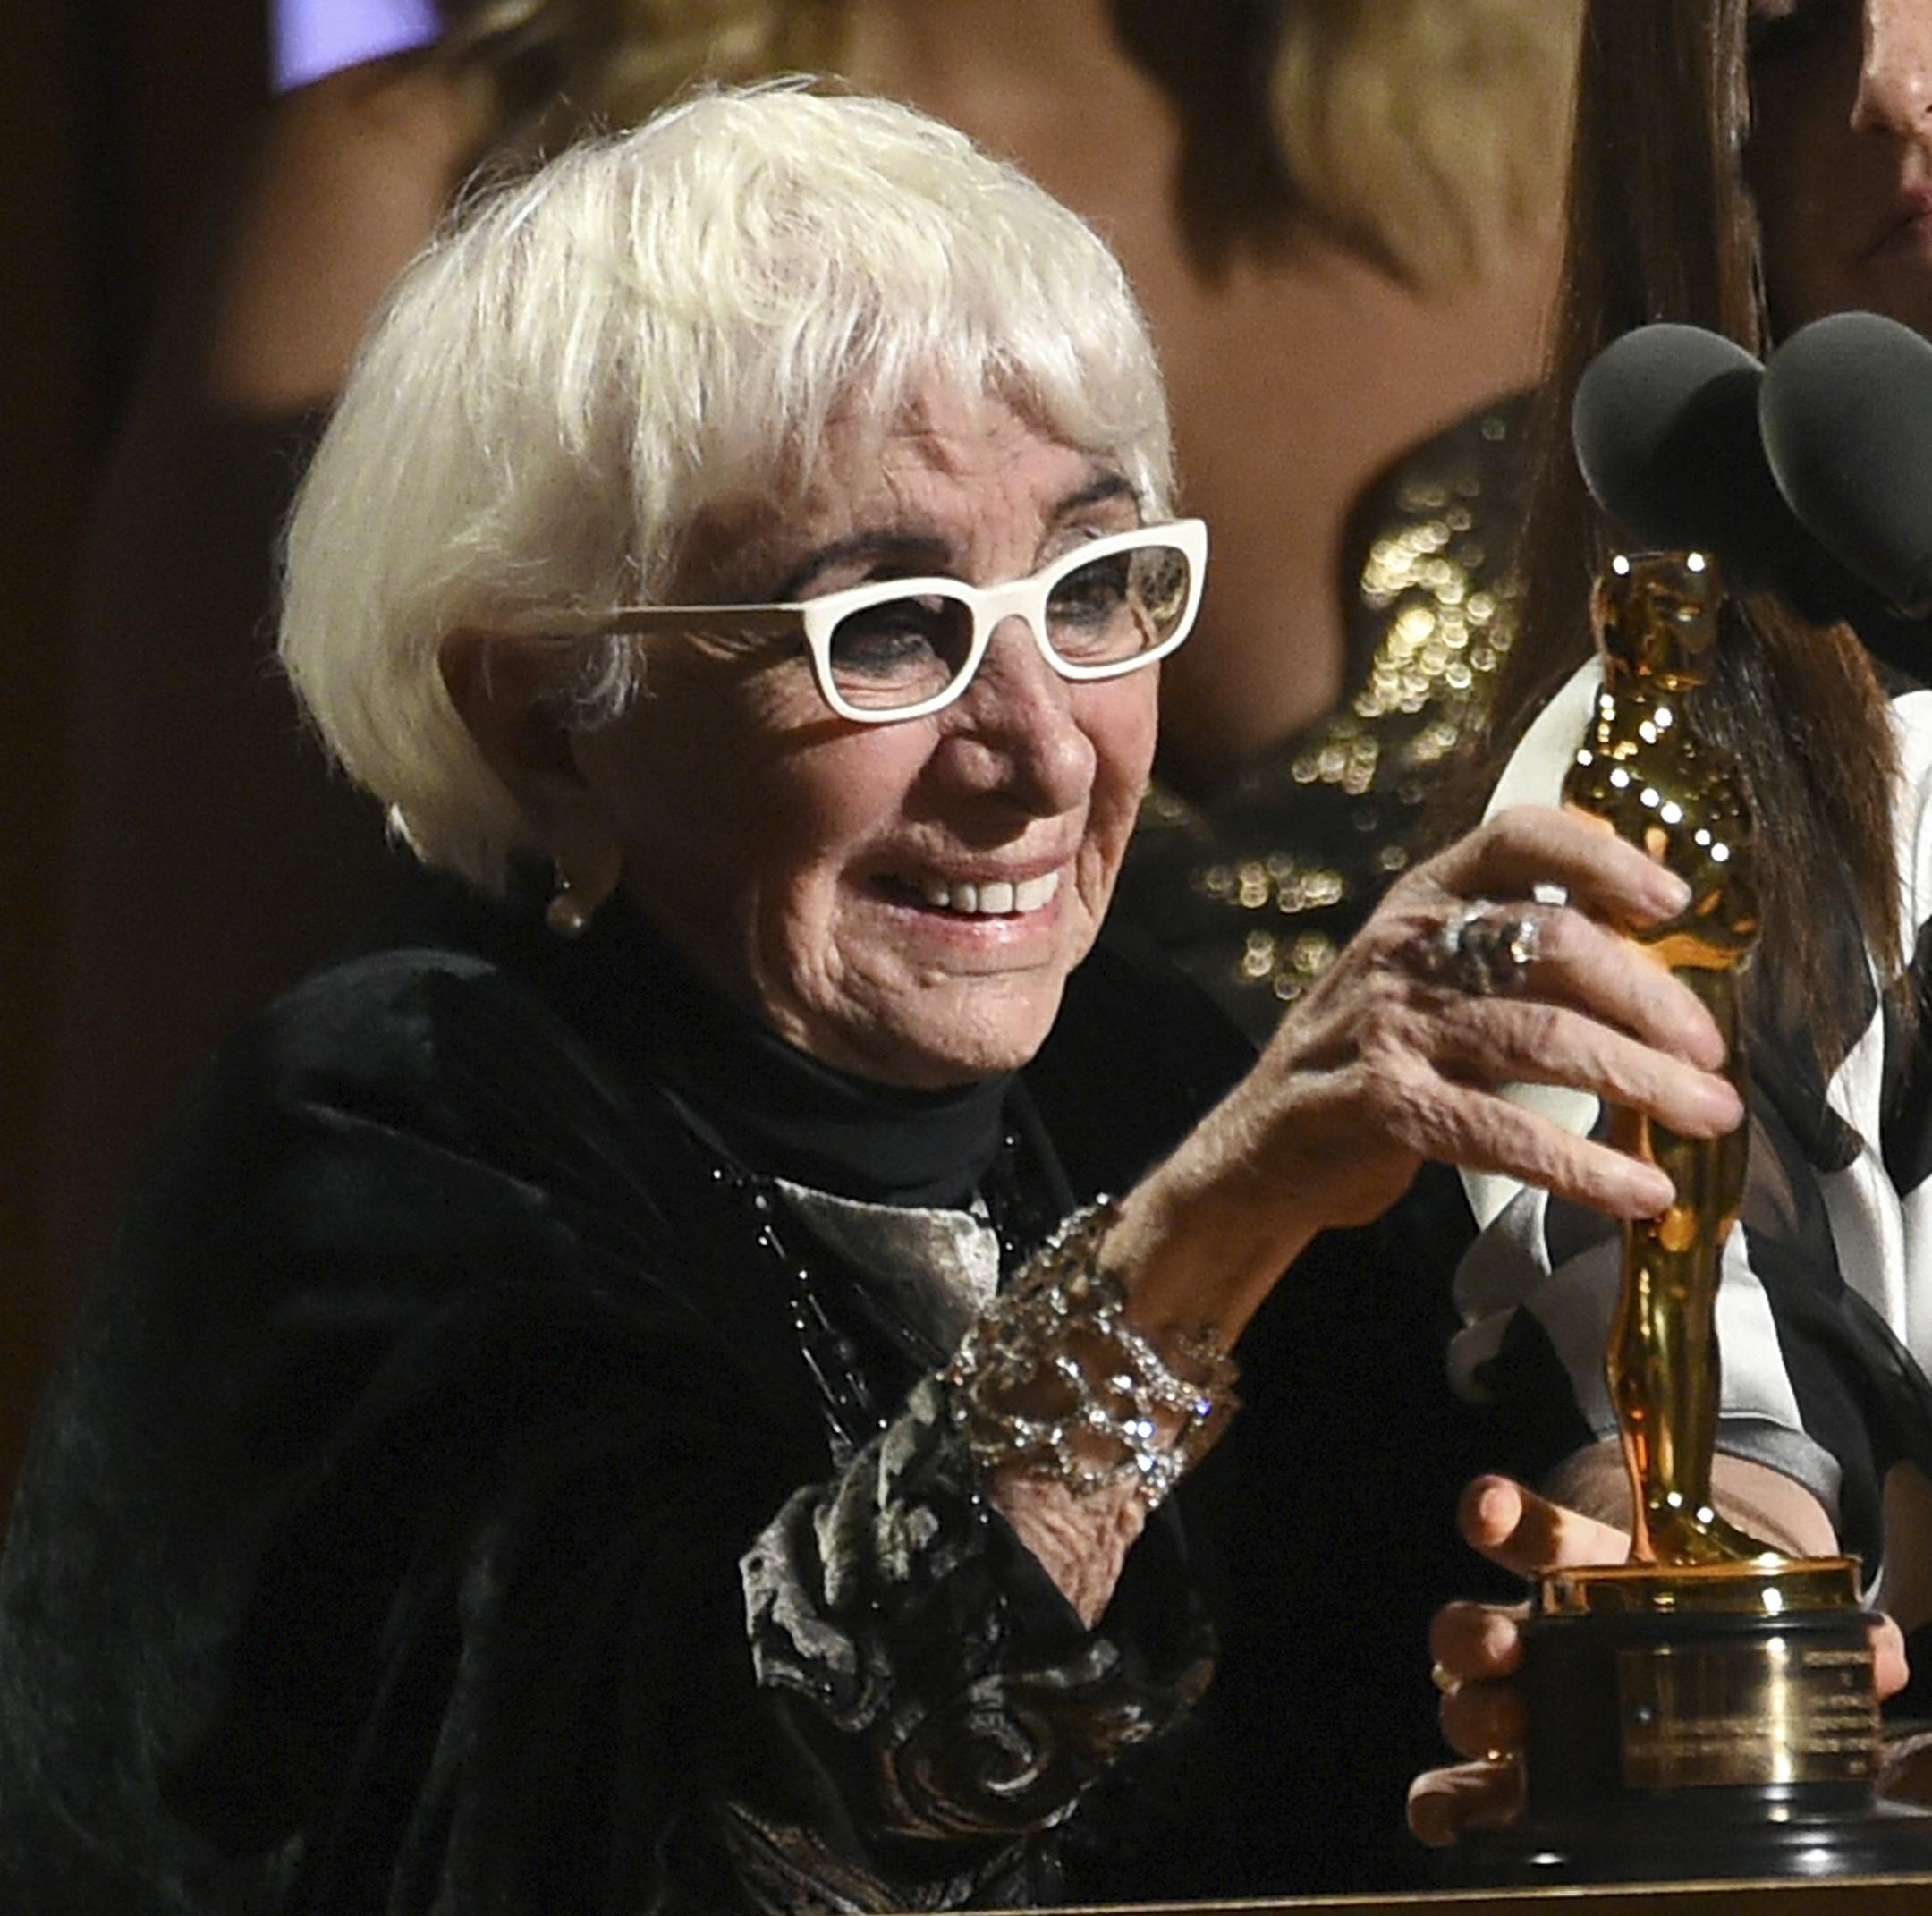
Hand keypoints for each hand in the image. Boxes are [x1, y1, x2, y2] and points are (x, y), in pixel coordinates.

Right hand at [1253, 803, 1744, 1231]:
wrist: (1262, 1145)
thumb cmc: (1375, 1057)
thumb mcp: (1431, 982)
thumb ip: (1520, 962)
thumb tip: (1665, 975)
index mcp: (1423, 900)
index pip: (1515, 839)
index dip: (1601, 858)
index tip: (1674, 901)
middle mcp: (1404, 948)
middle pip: (1551, 944)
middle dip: (1649, 998)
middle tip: (1713, 1052)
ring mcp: (1389, 1025)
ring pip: (1539, 1038)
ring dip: (1641, 1082)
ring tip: (1711, 1119)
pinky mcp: (1385, 1105)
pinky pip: (1500, 1131)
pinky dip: (1582, 1168)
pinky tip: (1640, 1193)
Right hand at [1406, 1476, 1910, 1845]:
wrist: (1685, 1666)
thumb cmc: (1708, 1630)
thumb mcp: (1771, 1621)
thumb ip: (1831, 1635)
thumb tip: (1879, 1650)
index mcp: (1591, 1579)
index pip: (1538, 1536)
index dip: (1504, 1514)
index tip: (1485, 1508)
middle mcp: (1540, 1636)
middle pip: (1480, 1622)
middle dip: (1475, 1628)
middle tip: (1501, 1642)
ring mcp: (1522, 1703)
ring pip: (1463, 1696)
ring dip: (1467, 1706)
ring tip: (1496, 1728)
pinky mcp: (1517, 1774)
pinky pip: (1461, 1786)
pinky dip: (1442, 1802)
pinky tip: (1444, 1818)